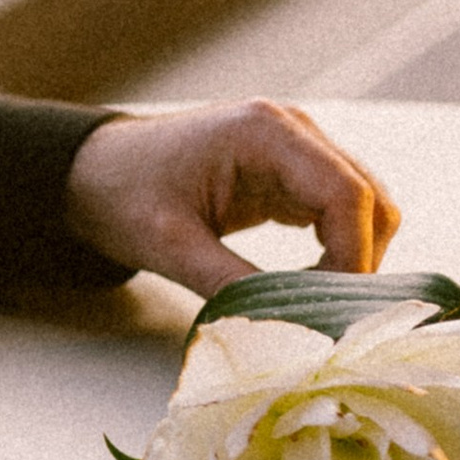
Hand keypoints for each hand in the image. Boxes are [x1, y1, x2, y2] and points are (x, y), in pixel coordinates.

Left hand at [63, 102, 399, 298]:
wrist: (91, 172)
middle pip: (369, 199)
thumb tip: (288, 329)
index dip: (354, 256)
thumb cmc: (121, 194)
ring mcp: (295, 148)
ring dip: (352, 256)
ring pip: (363, 207)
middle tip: (325, 312)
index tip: (334, 307)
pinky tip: (306, 282)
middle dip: (359, 260)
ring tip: (311, 299)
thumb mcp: (171, 246)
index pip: (347, 194)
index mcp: (266, 132)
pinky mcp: (289, 172)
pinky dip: (336, 249)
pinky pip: (338, 212)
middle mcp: (292, 130)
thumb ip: (231, 285)